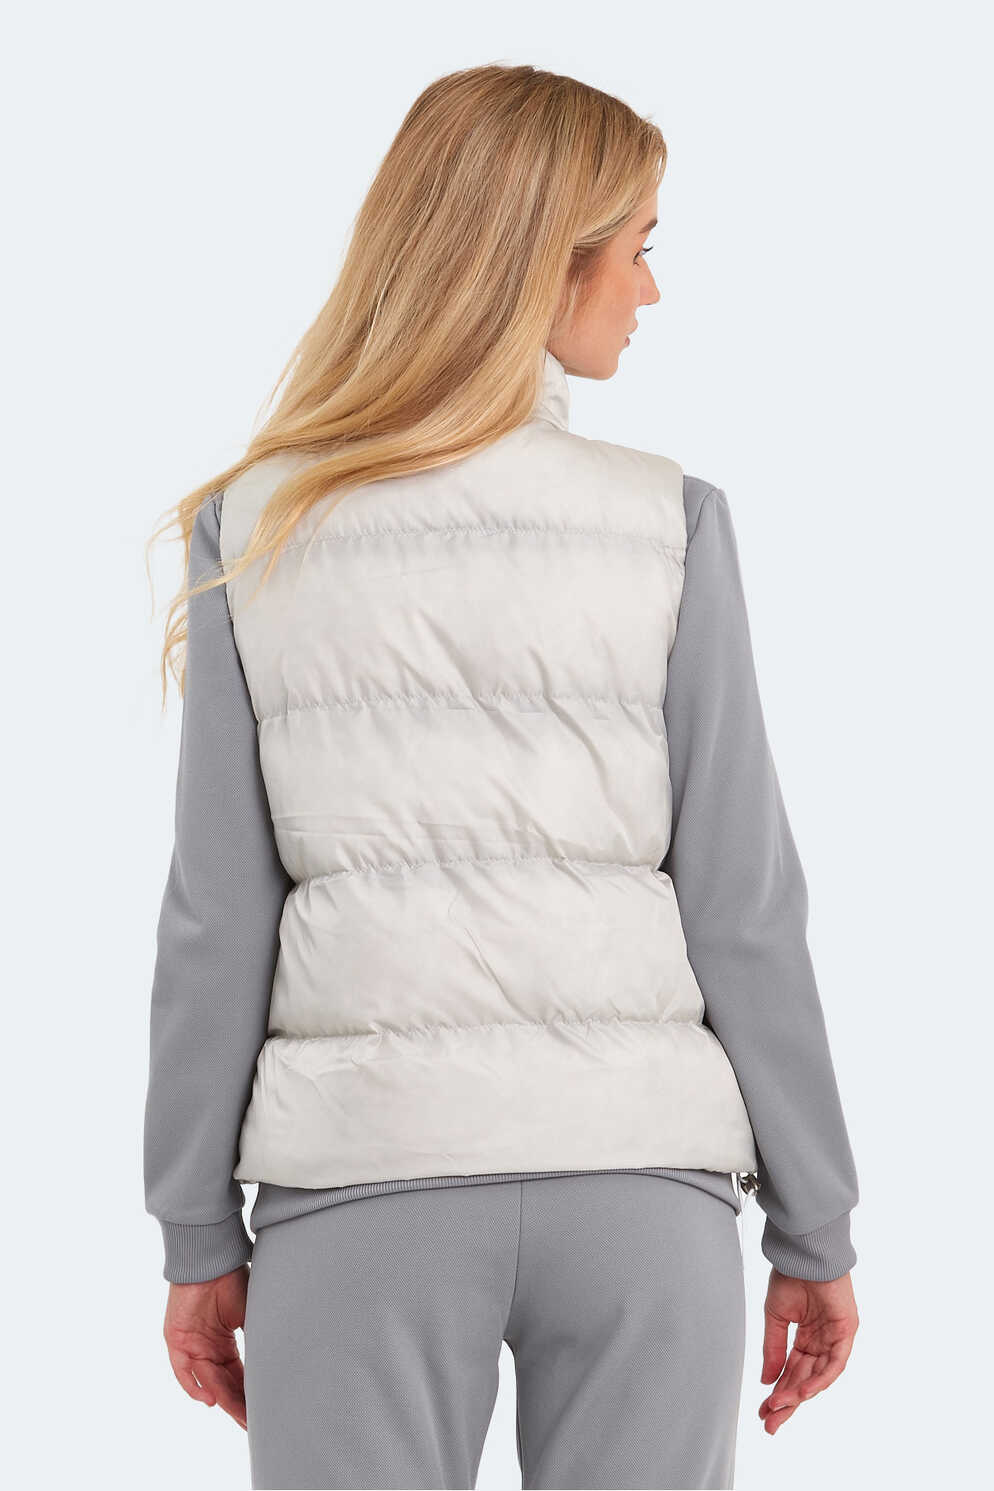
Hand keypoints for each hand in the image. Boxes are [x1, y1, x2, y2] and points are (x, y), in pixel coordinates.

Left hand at [162, 1265, 249, 1430]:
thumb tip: (282, 1357)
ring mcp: (191, 1347)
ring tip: (241, 1416)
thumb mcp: (252, 1313)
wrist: (211, 1257)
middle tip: (254, 1424)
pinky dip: (196, 1387)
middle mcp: (207, 1349)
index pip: (239, 1377)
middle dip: (239, 1405)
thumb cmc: (232, 1280)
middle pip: (225, 1384)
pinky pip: (184, 1372)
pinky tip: (212, 1400)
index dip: (251, 1395)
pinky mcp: (176, 1342)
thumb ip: (260, 1337)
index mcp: (225, 1343)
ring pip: (209, 1381)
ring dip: (224, 1399)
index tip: (265, 1412)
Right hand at [758, 1267, 858, 1434]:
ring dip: (799, 1394)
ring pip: (819, 1376)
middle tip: (770, 1423)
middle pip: (804, 1379)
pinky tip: (802, 1392)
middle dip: (787, 1402)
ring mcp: (835, 1339)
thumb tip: (766, 1380)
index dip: (778, 1391)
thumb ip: (773, 1349)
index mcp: (805, 1336)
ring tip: (780, 1408)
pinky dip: (819, 1379)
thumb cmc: (791, 1275)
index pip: (791, 1371)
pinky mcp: (846, 1333)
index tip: (763, 1410)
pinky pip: (834, 1364)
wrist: (804, 1252)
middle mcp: (822, 1341)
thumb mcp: (775, 1316)